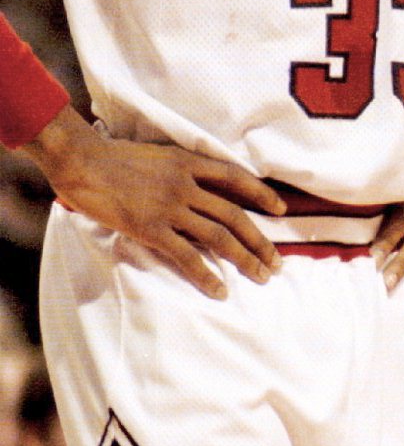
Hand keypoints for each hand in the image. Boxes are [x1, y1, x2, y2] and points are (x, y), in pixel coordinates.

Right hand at [32, 108, 283, 298]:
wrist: (81, 160)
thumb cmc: (112, 158)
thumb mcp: (156, 155)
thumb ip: (180, 171)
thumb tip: (197, 190)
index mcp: (187, 162)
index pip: (235, 177)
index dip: (261, 194)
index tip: (281, 210)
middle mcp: (185, 184)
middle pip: (234, 216)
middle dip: (260, 242)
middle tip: (276, 262)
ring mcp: (169, 207)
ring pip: (219, 237)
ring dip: (244, 259)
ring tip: (261, 277)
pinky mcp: (151, 228)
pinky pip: (187, 256)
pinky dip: (206, 275)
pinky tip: (220, 290)